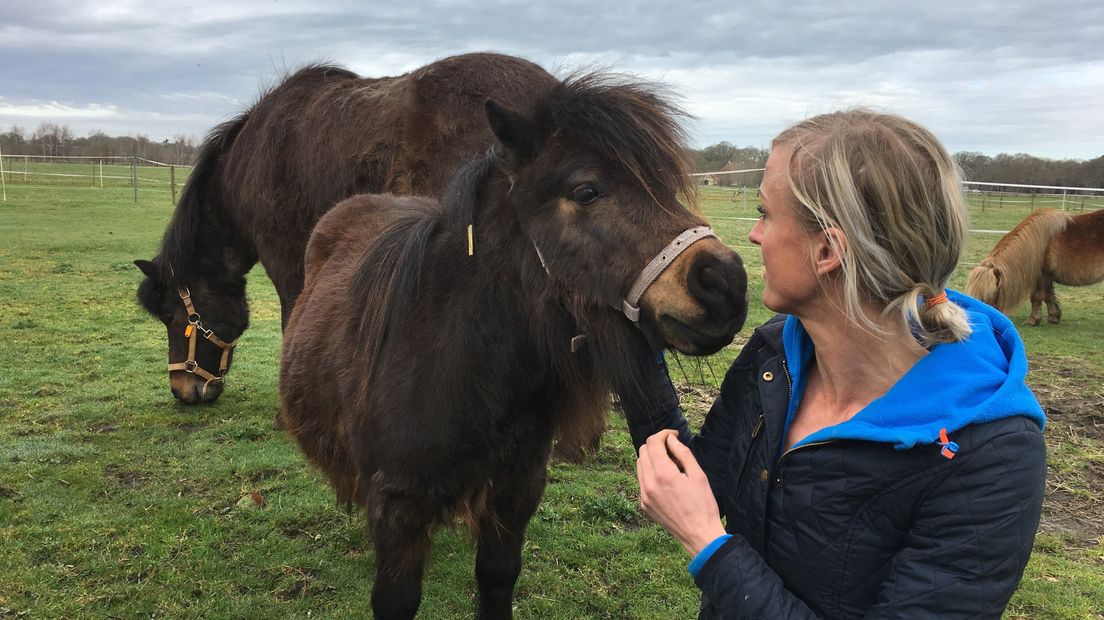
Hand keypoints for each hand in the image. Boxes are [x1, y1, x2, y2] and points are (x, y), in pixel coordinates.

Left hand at [636, 430, 726, 555]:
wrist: (699, 535)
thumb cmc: (703, 505)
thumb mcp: (698, 475)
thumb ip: (682, 453)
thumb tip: (670, 439)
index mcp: (663, 474)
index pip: (653, 443)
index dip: (663, 434)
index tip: (674, 435)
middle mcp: (648, 484)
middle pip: (643, 451)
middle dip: (656, 445)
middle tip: (673, 450)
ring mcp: (644, 495)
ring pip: (640, 465)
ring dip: (652, 459)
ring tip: (671, 466)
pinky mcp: (644, 505)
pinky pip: (642, 481)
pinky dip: (650, 474)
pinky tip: (667, 481)